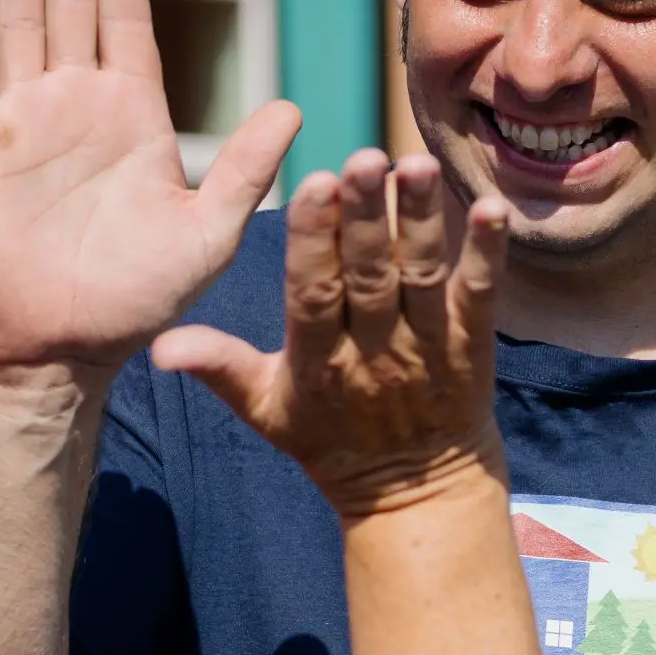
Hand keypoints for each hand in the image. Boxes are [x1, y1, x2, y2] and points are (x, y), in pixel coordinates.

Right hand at [0, 0, 302, 378]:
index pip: (126, 20)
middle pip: (70, 0)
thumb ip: (243, 169)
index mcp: (131, 118)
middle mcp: (75, 106)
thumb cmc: (135, 304)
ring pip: (21, 20)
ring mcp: (21, 123)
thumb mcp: (206, 236)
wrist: (55, 353)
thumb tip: (294, 107)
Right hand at [152, 151, 510, 514]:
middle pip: (370, 276)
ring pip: (424, 276)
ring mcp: (427, 346)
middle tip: (365, 158)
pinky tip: (496, 210)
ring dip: (423, 219)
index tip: (314, 185)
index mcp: (317, 360)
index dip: (315, 241)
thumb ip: (218, 368)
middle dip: (367, 216)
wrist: (416, 496)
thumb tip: (159, 348)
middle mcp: (374, 350)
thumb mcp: (265, 410)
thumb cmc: (329, 441)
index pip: (313, 294)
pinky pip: (481, 295)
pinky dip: (488, 253)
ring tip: (419, 165)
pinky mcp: (473, 345)